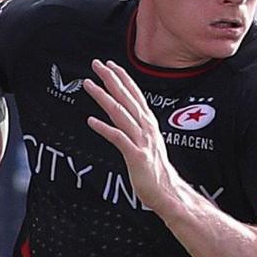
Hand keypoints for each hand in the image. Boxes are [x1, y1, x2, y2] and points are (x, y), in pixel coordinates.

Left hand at [81, 59, 189, 216]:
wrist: (167, 192)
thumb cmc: (154, 168)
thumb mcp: (147, 141)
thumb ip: (137, 126)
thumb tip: (125, 114)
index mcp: (148, 123)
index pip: (135, 94)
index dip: (122, 78)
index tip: (110, 64)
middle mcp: (146, 128)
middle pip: (126, 98)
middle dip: (111, 79)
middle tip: (96, 64)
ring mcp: (141, 141)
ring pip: (120, 113)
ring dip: (103, 97)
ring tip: (89, 85)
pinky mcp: (136, 155)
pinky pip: (117, 138)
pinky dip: (104, 128)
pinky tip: (91, 121)